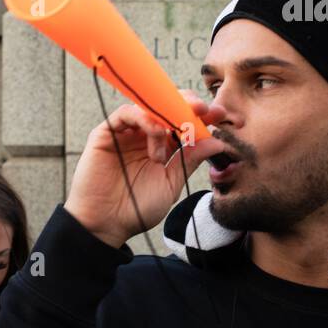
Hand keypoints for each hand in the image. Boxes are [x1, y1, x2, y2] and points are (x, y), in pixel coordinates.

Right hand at [64, 90, 226, 247]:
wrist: (105, 224)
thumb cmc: (136, 208)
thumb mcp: (171, 183)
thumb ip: (190, 160)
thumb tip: (217, 141)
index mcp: (163, 148)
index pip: (185, 123)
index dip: (203, 116)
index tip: (222, 114)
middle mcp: (144, 136)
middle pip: (168, 108)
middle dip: (189, 104)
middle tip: (204, 109)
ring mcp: (125, 133)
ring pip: (148, 106)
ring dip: (167, 114)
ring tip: (175, 134)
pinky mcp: (106, 133)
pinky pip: (126, 113)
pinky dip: (144, 117)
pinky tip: (155, 131)